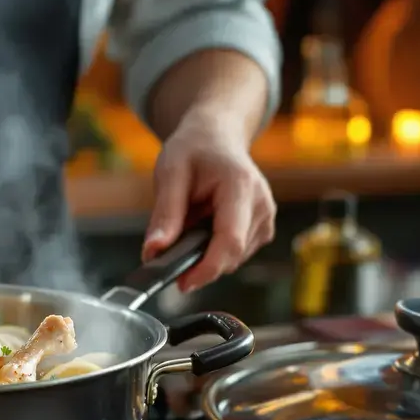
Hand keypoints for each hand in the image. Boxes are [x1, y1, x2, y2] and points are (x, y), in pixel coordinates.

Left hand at [142, 113, 275, 291]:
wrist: (216, 136)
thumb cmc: (194, 149)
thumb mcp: (170, 173)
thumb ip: (165, 214)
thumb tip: (153, 251)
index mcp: (241, 187)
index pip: (230, 241)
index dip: (206, 269)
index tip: (182, 283)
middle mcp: (261, 205)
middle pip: (230, 256)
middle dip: (197, 262)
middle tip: (169, 246)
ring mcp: (265, 218)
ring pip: (232, 259)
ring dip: (204, 254)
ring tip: (190, 223)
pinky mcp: (262, 229)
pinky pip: (234, 254)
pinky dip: (213, 249)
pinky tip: (203, 227)